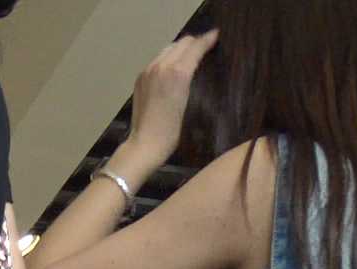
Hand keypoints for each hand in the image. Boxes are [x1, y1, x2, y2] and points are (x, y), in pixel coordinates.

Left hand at [123, 30, 218, 176]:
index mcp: (177, 72)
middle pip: (182, 43)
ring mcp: (149, 70)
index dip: (207, 40)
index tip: (215, 36)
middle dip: (195, 42)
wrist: (145, 144)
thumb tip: (195, 65)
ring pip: (169, 48)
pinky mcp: (141, 77)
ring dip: (181, 48)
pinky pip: (158, 59)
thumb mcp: (187, 102)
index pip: (195, 47)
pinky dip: (169, 57)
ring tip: (190, 54)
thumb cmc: (171, 132)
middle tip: (205, 46)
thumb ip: (190, 76)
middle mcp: (161, 65)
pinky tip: (173, 67)